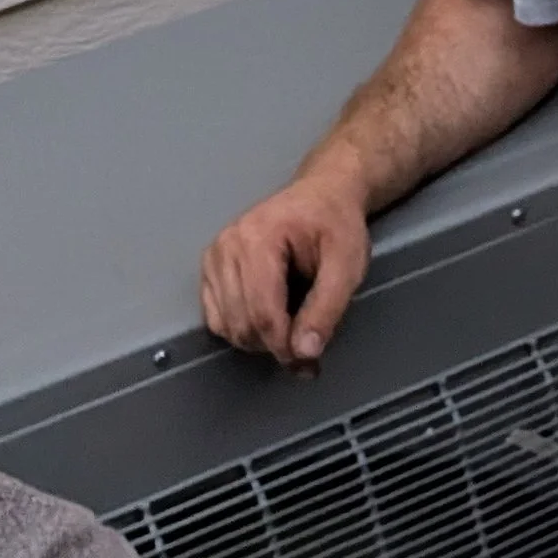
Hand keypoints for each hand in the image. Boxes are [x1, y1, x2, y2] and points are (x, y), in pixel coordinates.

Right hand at [200, 176, 370, 370]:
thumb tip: (304, 352)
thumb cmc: (336, 225)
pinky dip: (240, 329)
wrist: (322, 195)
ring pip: (225, 325)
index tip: (310, 362)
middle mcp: (226, 246)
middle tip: (307, 348)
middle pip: (241, 323)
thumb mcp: (347, 264)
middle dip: (274, 346)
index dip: (285, 347)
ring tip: (290, 331)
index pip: (262, 313)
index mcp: (258, 238)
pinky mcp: (210, 267)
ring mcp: (214, 255)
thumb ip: (327, 309)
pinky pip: (215, 317)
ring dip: (258, 341)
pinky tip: (268, 319)